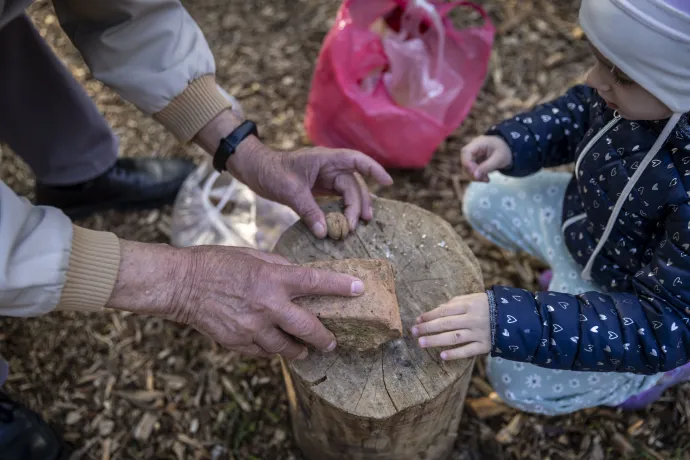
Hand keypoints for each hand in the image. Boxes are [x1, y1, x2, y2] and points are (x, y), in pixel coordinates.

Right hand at [108, 241, 365, 359]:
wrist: (182, 284)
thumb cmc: (218, 263)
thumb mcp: (253, 256)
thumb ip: (280, 268)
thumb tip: (300, 276)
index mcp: (273, 279)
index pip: (316, 282)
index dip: (341, 286)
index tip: (360, 289)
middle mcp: (268, 306)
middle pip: (308, 328)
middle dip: (325, 338)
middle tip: (333, 341)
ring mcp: (252, 328)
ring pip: (287, 348)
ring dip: (299, 349)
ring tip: (305, 349)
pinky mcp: (238, 343)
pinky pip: (263, 353)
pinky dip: (271, 350)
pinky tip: (273, 345)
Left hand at [194, 110, 392, 237]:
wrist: (255, 170)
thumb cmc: (271, 172)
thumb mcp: (290, 190)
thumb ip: (308, 210)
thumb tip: (324, 232)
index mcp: (325, 159)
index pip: (356, 160)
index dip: (374, 169)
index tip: (388, 183)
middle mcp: (329, 167)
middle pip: (353, 184)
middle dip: (358, 204)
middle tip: (355, 225)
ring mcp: (325, 178)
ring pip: (347, 193)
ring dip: (352, 209)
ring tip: (355, 227)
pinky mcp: (319, 188)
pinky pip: (337, 199)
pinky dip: (342, 210)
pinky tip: (346, 223)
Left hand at [410, 293, 490, 359]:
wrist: (514, 317)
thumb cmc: (488, 306)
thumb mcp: (473, 298)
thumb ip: (454, 303)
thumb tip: (436, 310)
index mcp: (469, 305)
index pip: (444, 310)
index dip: (429, 315)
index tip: (417, 320)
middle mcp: (472, 319)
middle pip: (446, 324)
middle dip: (428, 328)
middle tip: (413, 332)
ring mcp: (478, 333)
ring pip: (454, 338)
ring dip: (436, 340)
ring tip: (421, 343)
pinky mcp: (484, 346)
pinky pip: (468, 351)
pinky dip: (455, 354)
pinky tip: (442, 356)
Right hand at [460, 135, 512, 182]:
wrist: (509, 149)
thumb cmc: (505, 150)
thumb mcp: (499, 159)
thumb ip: (487, 167)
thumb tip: (475, 176)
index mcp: (478, 143)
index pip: (465, 152)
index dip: (467, 163)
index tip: (476, 173)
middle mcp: (473, 149)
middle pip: (465, 161)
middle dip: (472, 172)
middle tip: (484, 179)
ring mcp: (473, 156)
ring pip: (467, 168)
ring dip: (475, 176)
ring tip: (486, 179)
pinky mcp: (475, 162)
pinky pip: (472, 170)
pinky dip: (478, 176)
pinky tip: (486, 178)